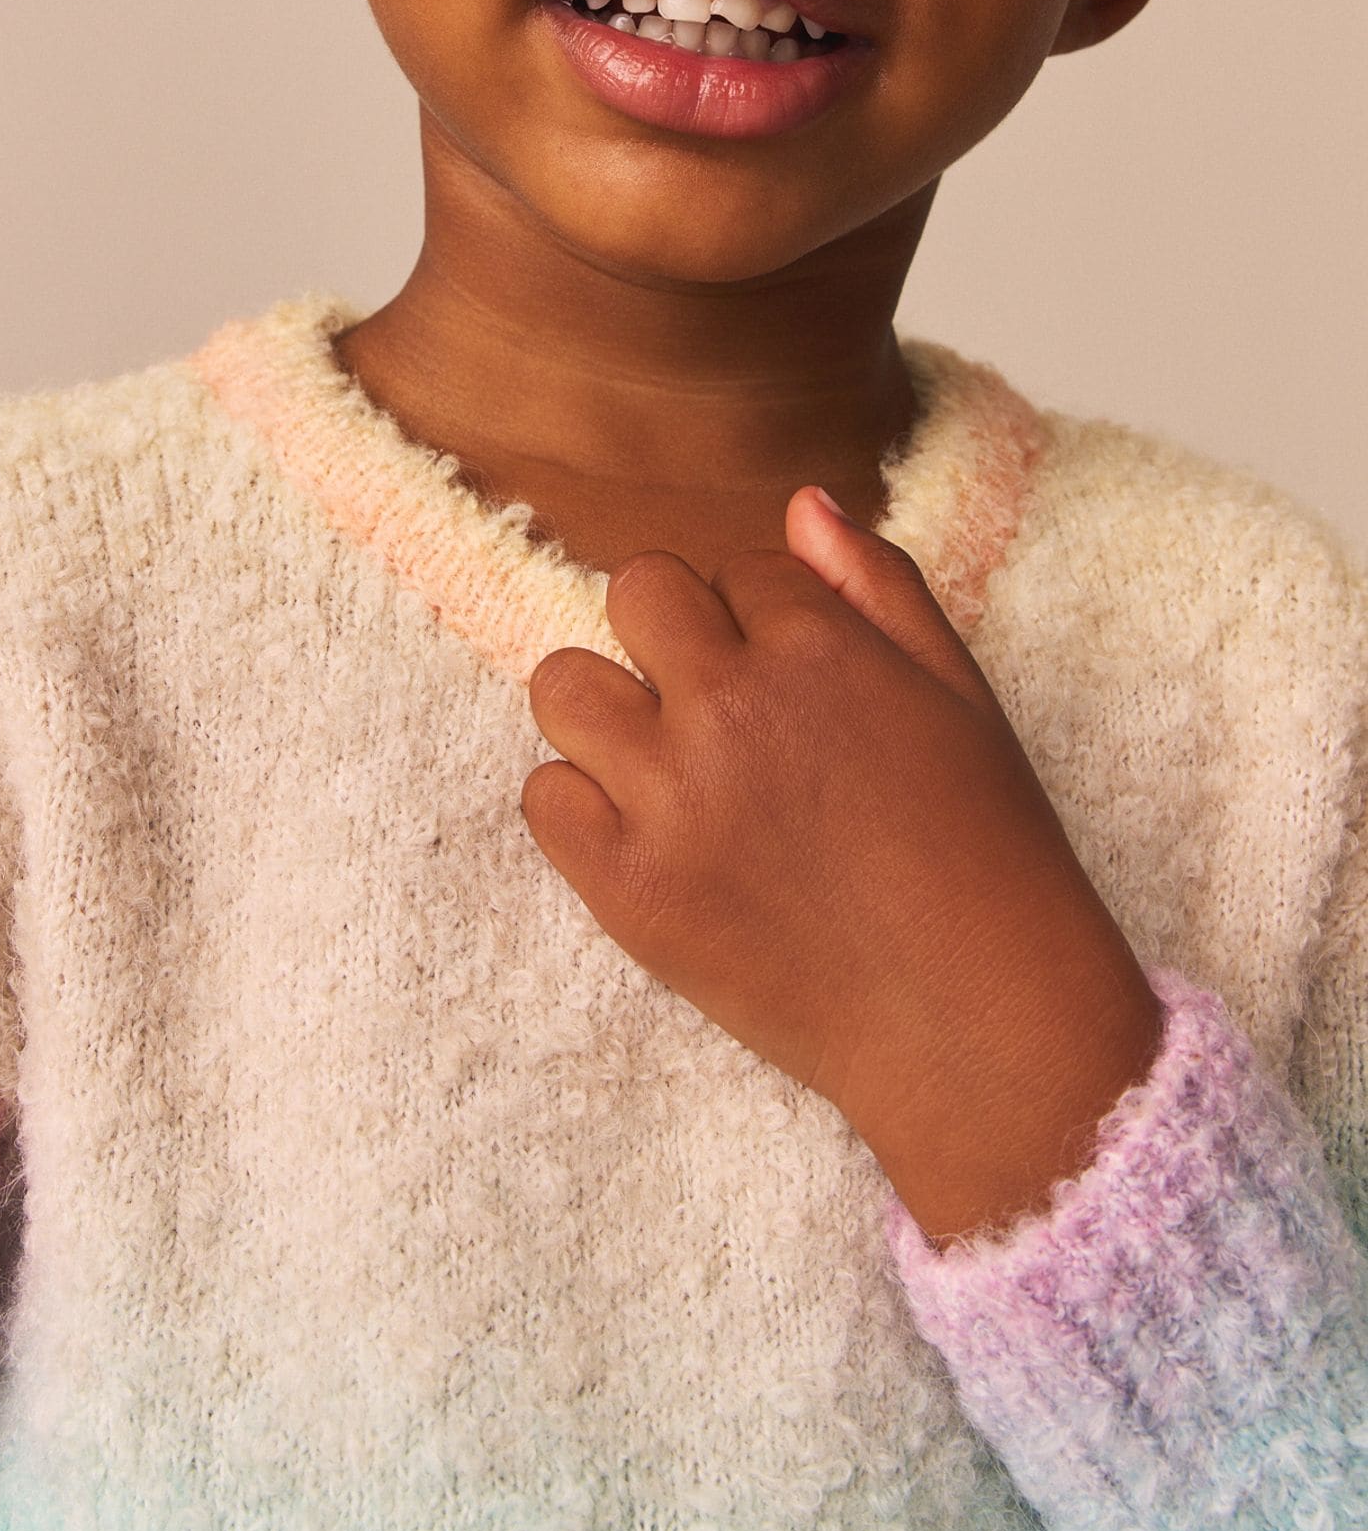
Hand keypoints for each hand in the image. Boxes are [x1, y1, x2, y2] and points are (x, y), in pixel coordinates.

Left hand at [522, 490, 1162, 1242]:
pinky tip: (652, 837)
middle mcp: (732, 708)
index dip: (765, 621)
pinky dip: (585, 809)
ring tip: (671, 766)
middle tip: (720, 709)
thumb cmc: (987, 856)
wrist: (979, 1027)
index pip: (737, 567)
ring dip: (609, 710)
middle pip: (634, 592)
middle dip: (674, 635)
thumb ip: (878, 586)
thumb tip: (801, 503)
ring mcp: (671, 799)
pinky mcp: (629, 889)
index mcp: (819, 649)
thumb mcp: (961, 696)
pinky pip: (543, 797)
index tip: (800, 685)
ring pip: (563, 683)